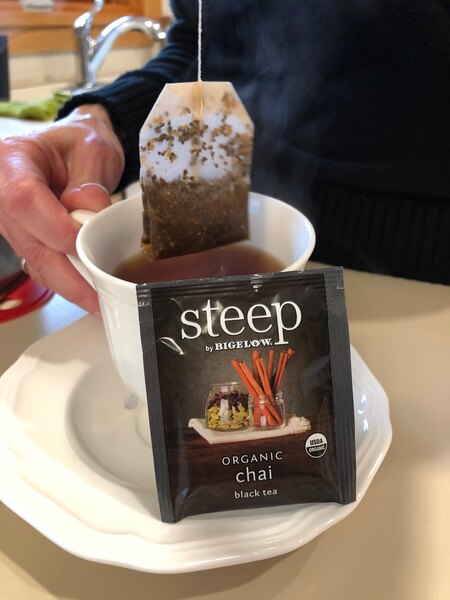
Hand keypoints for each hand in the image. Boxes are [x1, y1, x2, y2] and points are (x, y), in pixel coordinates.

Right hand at [0, 104, 124, 311]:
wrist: (72, 148)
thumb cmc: (80, 142)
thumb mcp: (93, 149)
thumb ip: (91, 181)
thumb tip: (89, 212)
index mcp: (13, 159)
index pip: (25, 200)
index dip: (55, 228)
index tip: (86, 244)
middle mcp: (2, 192)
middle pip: (27, 241)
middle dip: (65, 275)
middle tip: (98, 296)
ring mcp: (10, 219)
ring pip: (34, 260)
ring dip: (68, 284)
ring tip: (99, 299)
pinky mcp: (24, 236)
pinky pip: (41, 263)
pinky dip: (66, 280)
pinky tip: (88, 290)